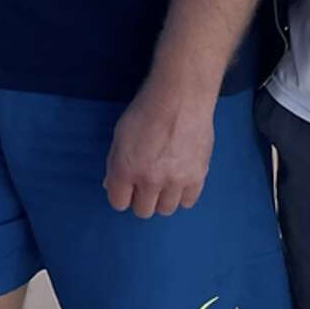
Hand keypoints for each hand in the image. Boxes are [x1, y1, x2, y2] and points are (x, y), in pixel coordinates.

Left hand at [104, 76, 214, 218]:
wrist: (180, 97)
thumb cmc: (145, 110)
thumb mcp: (120, 135)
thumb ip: (115, 163)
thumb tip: (111, 186)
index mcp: (125, 169)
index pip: (118, 203)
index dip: (121, 195)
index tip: (126, 187)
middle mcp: (150, 180)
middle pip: (143, 210)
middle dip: (141, 199)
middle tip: (145, 184)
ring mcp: (175, 181)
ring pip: (166, 209)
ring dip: (162, 198)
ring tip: (164, 181)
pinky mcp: (197, 177)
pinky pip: (188, 201)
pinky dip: (182, 195)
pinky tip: (179, 181)